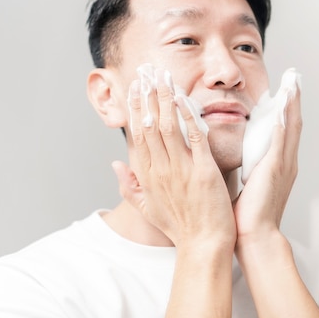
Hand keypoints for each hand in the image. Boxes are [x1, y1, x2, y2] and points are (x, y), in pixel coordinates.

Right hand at [118, 69, 235, 247]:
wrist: (203, 245)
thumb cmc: (179, 227)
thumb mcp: (147, 208)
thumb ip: (129, 185)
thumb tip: (115, 164)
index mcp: (147, 176)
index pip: (138, 134)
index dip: (136, 108)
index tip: (135, 88)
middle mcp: (161, 170)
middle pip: (151, 125)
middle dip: (148, 96)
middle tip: (147, 72)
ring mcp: (181, 170)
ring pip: (169, 127)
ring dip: (165, 99)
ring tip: (164, 77)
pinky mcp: (203, 172)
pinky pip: (195, 139)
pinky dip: (189, 117)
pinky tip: (185, 99)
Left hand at [233, 87, 301, 241]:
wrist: (254, 237)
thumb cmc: (246, 215)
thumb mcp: (247, 182)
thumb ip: (246, 165)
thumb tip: (234, 153)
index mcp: (277, 164)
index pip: (283, 128)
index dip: (285, 106)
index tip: (284, 86)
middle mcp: (285, 161)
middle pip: (293, 122)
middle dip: (294, 98)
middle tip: (294, 75)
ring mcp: (283, 165)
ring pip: (291, 127)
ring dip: (292, 103)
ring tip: (293, 82)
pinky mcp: (276, 171)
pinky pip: (282, 142)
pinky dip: (285, 123)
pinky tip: (284, 107)